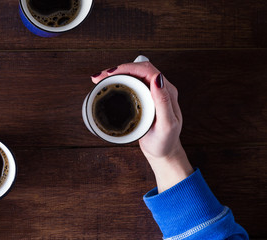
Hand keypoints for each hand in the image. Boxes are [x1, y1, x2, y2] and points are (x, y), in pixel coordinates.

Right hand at [91, 60, 192, 192]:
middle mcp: (159, 88)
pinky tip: (107, 84)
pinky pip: (130, 83)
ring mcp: (150, 92)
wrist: (163, 152)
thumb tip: (157, 78)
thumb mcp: (167, 124)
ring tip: (99, 79)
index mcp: (167, 91)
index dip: (128, 68)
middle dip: (117, 69)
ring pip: (133, 75)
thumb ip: (163, 101)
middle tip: (99, 77)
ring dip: (115, 74)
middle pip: (138, 69)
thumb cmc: (165, 141)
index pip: (147, 70)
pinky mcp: (143, 98)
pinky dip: (117, 81)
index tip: (111, 73)